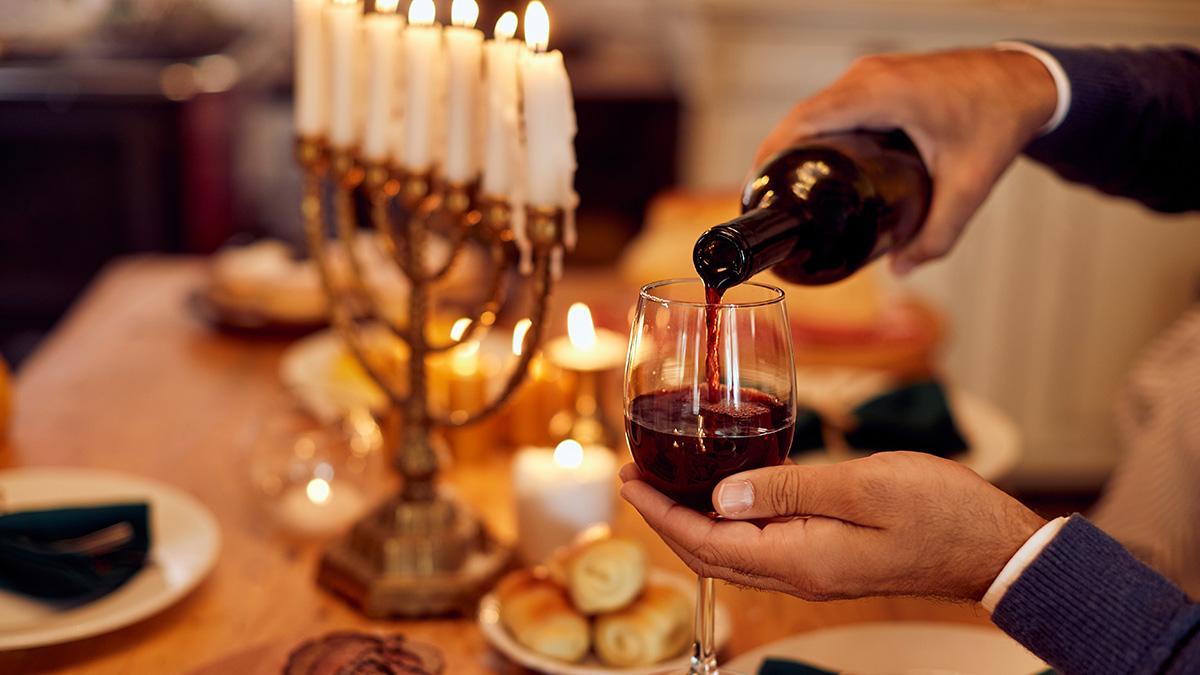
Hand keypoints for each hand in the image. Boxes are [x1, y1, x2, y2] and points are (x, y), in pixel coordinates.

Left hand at [620, 452, 1044, 601]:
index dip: (660, 512)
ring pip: (731, 552)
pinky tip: (724, 497)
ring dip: (691, 520)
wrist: (992, 548)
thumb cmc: (941, 512)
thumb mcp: (863, 486)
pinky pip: (758, 548)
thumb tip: (721, 496)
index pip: (706, 542)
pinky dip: (727, 523)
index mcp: (799, 557)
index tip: (628, 480)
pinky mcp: (828, 559)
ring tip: (665, 484)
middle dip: (664, 516)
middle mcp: (799, 572)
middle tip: (633, 477)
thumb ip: (789, 488)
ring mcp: (814, 569)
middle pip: (709, 552)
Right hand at [754, 49, 1057, 273]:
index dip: (772, 153)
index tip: (756, 190)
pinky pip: (831, 103)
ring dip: (793, 143)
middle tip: (765, 203)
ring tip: (781, 188)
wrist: (1024, 81)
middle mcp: (867, 76)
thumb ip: (937, 234)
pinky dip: (814, 130)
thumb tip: (901, 270)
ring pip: (813, 108)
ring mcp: (869, 72)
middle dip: (776, 157)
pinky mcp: (875, 76)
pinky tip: (811, 163)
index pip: (806, 121)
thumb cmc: (999, 122)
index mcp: (882, 95)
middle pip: (801, 117)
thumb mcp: (968, 186)